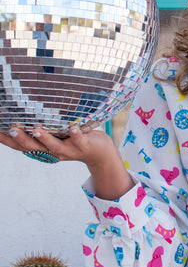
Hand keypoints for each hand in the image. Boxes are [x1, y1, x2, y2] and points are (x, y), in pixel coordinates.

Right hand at [0, 126, 133, 199]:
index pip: (21, 147)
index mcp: (43, 149)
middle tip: (12, 129)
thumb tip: (24, 114)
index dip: (7, 141)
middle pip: (35, 148)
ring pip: (54, 146)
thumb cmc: (73, 140)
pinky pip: (79, 140)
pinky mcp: (83, 145)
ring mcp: (69, 150)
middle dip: (22, 139)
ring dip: (45, 138)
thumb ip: (40, 130)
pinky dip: (75, 134)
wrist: (99, 153)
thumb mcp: (54, 136)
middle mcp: (53, 152)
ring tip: (36, 129)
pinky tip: (72, 127)